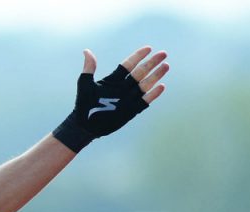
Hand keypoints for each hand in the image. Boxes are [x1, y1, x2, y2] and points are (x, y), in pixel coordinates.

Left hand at [53, 46, 169, 152]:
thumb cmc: (83, 105)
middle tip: (163, 54)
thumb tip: (87, 51)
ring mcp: (128, 98)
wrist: (84, 126)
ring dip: (156, 75)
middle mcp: (123, 87)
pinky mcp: (131, 110)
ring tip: (166, 66)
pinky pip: (145, 101)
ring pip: (145, 84)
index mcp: (113, 80)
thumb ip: (89, 69)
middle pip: (140, 72)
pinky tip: (161, 86)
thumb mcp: (85, 85)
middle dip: (152, 63)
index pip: (128, 65)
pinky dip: (153, 94)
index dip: (138, 56)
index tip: (148, 48)